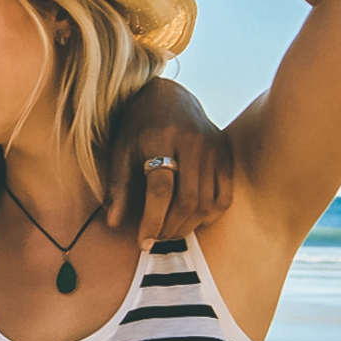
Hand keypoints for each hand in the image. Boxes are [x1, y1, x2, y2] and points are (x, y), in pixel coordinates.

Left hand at [106, 78, 233, 246]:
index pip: (161, 190)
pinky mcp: (227, 157)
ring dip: (188, 225)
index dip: (152, 220)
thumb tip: (113, 223)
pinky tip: (191, 219)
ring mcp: (214, 151)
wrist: (169, 97)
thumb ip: (118, 186)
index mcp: (162, 140)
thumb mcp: (121, 150)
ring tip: (169, 231)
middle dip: (170, 227)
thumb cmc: (138, 127)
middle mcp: (193, 144)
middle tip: (155, 238)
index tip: (142, 242)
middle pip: (187, 200)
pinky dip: (209, 215)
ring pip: (207, 203)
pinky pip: (224, 197)